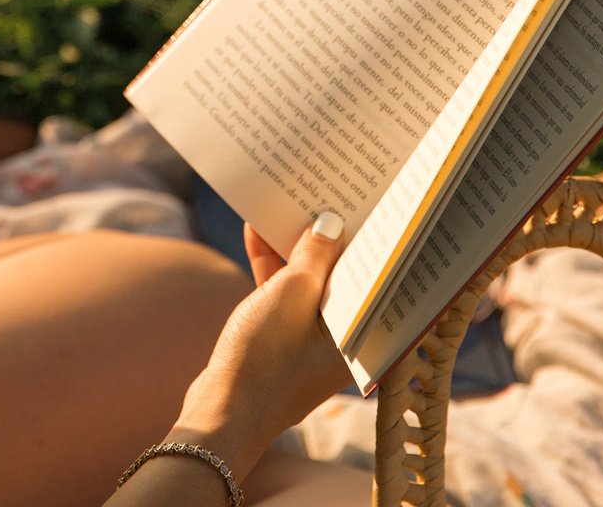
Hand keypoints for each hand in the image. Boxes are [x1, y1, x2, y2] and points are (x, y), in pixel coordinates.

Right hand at [169, 212, 350, 473]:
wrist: (223, 410)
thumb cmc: (267, 357)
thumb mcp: (292, 294)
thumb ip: (314, 255)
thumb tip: (331, 223)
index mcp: (364, 333)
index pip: (379, 276)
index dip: (374, 237)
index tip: (370, 202)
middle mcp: (345, 337)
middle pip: (343, 275)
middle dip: (331, 235)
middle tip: (328, 193)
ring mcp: (312, 340)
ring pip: (310, 282)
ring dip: (295, 246)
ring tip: (288, 201)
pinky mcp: (282, 340)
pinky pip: (283, 295)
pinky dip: (272, 267)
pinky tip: (254, 232)